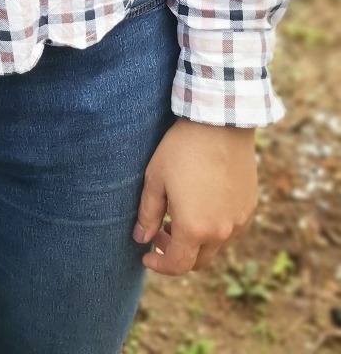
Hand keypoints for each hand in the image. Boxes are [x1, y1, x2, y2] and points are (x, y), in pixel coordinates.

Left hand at [134, 119, 257, 273]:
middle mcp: (221, 232)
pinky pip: (231, 230)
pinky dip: (214, 229)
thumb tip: (141, 239)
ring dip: (196, 242)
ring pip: (215, 247)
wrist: (219, 124)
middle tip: (160, 232)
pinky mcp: (249, 208)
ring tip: (179, 217)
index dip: (160, 265)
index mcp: (194, 228)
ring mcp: (238, 221)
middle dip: (176, 253)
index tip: (146, 255)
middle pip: (198, 260)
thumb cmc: (181, 150)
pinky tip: (201, 207)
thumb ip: (148, 214)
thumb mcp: (155, 179)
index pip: (177, 264)